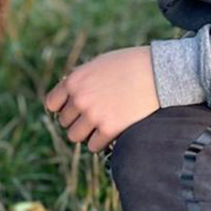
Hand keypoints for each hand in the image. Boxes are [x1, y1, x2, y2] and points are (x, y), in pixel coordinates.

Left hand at [45, 46, 159, 151]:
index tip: (76, 109)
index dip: (64, 108)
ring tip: (101, 126)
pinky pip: (93, 146)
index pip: (52, 104)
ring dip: (87, 134)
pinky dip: (101, 142)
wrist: (158, 72)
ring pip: (75, 137)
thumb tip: (70, 98)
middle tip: (96, 115)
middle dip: (78, 120)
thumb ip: (82, 80)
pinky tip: (113, 132)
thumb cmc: (132, 65)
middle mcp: (79, 99)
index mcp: (74, 81)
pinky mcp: (109, 129)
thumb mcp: (100, 64)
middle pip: (65, 122)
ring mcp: (93, 115)